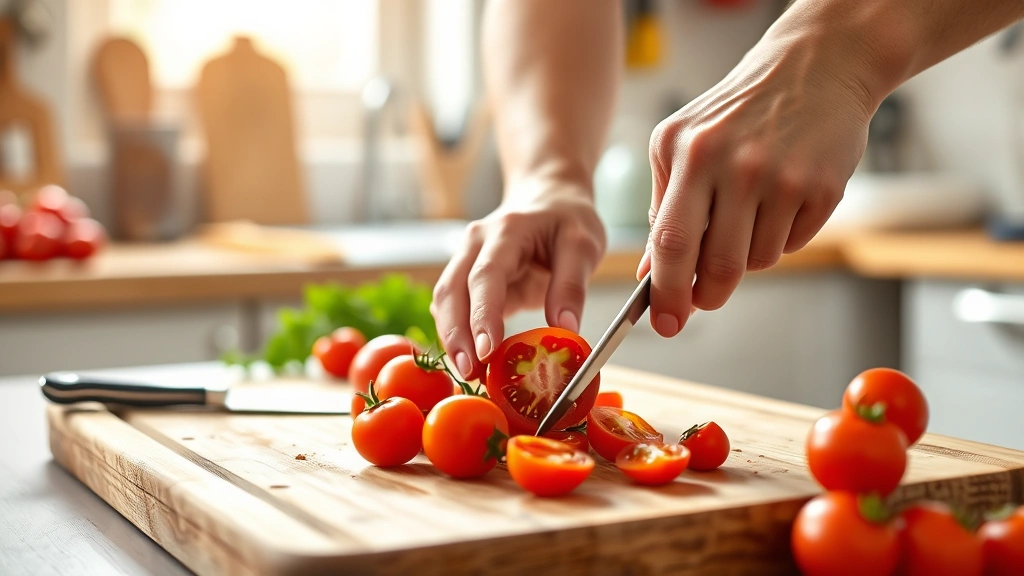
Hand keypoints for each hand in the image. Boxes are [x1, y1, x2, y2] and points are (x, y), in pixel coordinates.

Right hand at [431, 179, 605, 379]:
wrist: (547, 196)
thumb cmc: (566, 219)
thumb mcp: (583, 244)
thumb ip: (572, 285)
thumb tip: (565, 330)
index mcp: (505, 231)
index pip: (486, 276)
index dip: (483, 315)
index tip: (486, 351)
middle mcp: (475, 244)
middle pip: (451, 291)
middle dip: (456, 335)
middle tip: (471, 374)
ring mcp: (465, 260)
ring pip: (444, 301)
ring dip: (451, 339)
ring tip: (469, 376)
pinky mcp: (467, 280)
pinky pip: (452, 309)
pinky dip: (455, 335)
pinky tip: (467, 361)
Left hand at [639, 21, 879, 336]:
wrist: (814, 67)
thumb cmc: (738, 111)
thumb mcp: (680, 143)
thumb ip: (662, 207)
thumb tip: (649, 272)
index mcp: (689, 153)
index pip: (669, 242)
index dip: (665, 292)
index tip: (664, 322)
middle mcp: (734, 165)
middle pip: (715, 265)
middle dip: (706, 296)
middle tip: (703, 298)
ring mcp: (782, 177)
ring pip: (756, 262)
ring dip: (747, 258)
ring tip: (750, 213)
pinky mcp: (822, 188)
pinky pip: (791, 245)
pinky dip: (780, 238)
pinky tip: (780, 200)